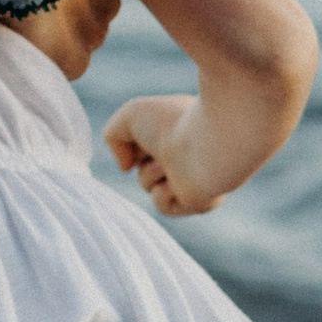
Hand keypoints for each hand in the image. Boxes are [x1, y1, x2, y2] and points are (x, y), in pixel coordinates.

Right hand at [104, 93, 228, 215]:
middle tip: (160, 149)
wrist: (208, 143)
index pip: (142, 142)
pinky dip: (164, 194)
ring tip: (169, 165)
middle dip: (142, 157)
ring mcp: (192, 177)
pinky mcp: (198, 201)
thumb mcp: (130, 115)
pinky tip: (179, 183)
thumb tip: (125, 167)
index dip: (137, 138)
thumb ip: (113, 136)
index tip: (150, 130)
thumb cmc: (172, 123)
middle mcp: (185, 153)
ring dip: (150, 175)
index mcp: (176, 130)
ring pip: (148, 185)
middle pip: (141, 163)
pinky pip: (163, 206)